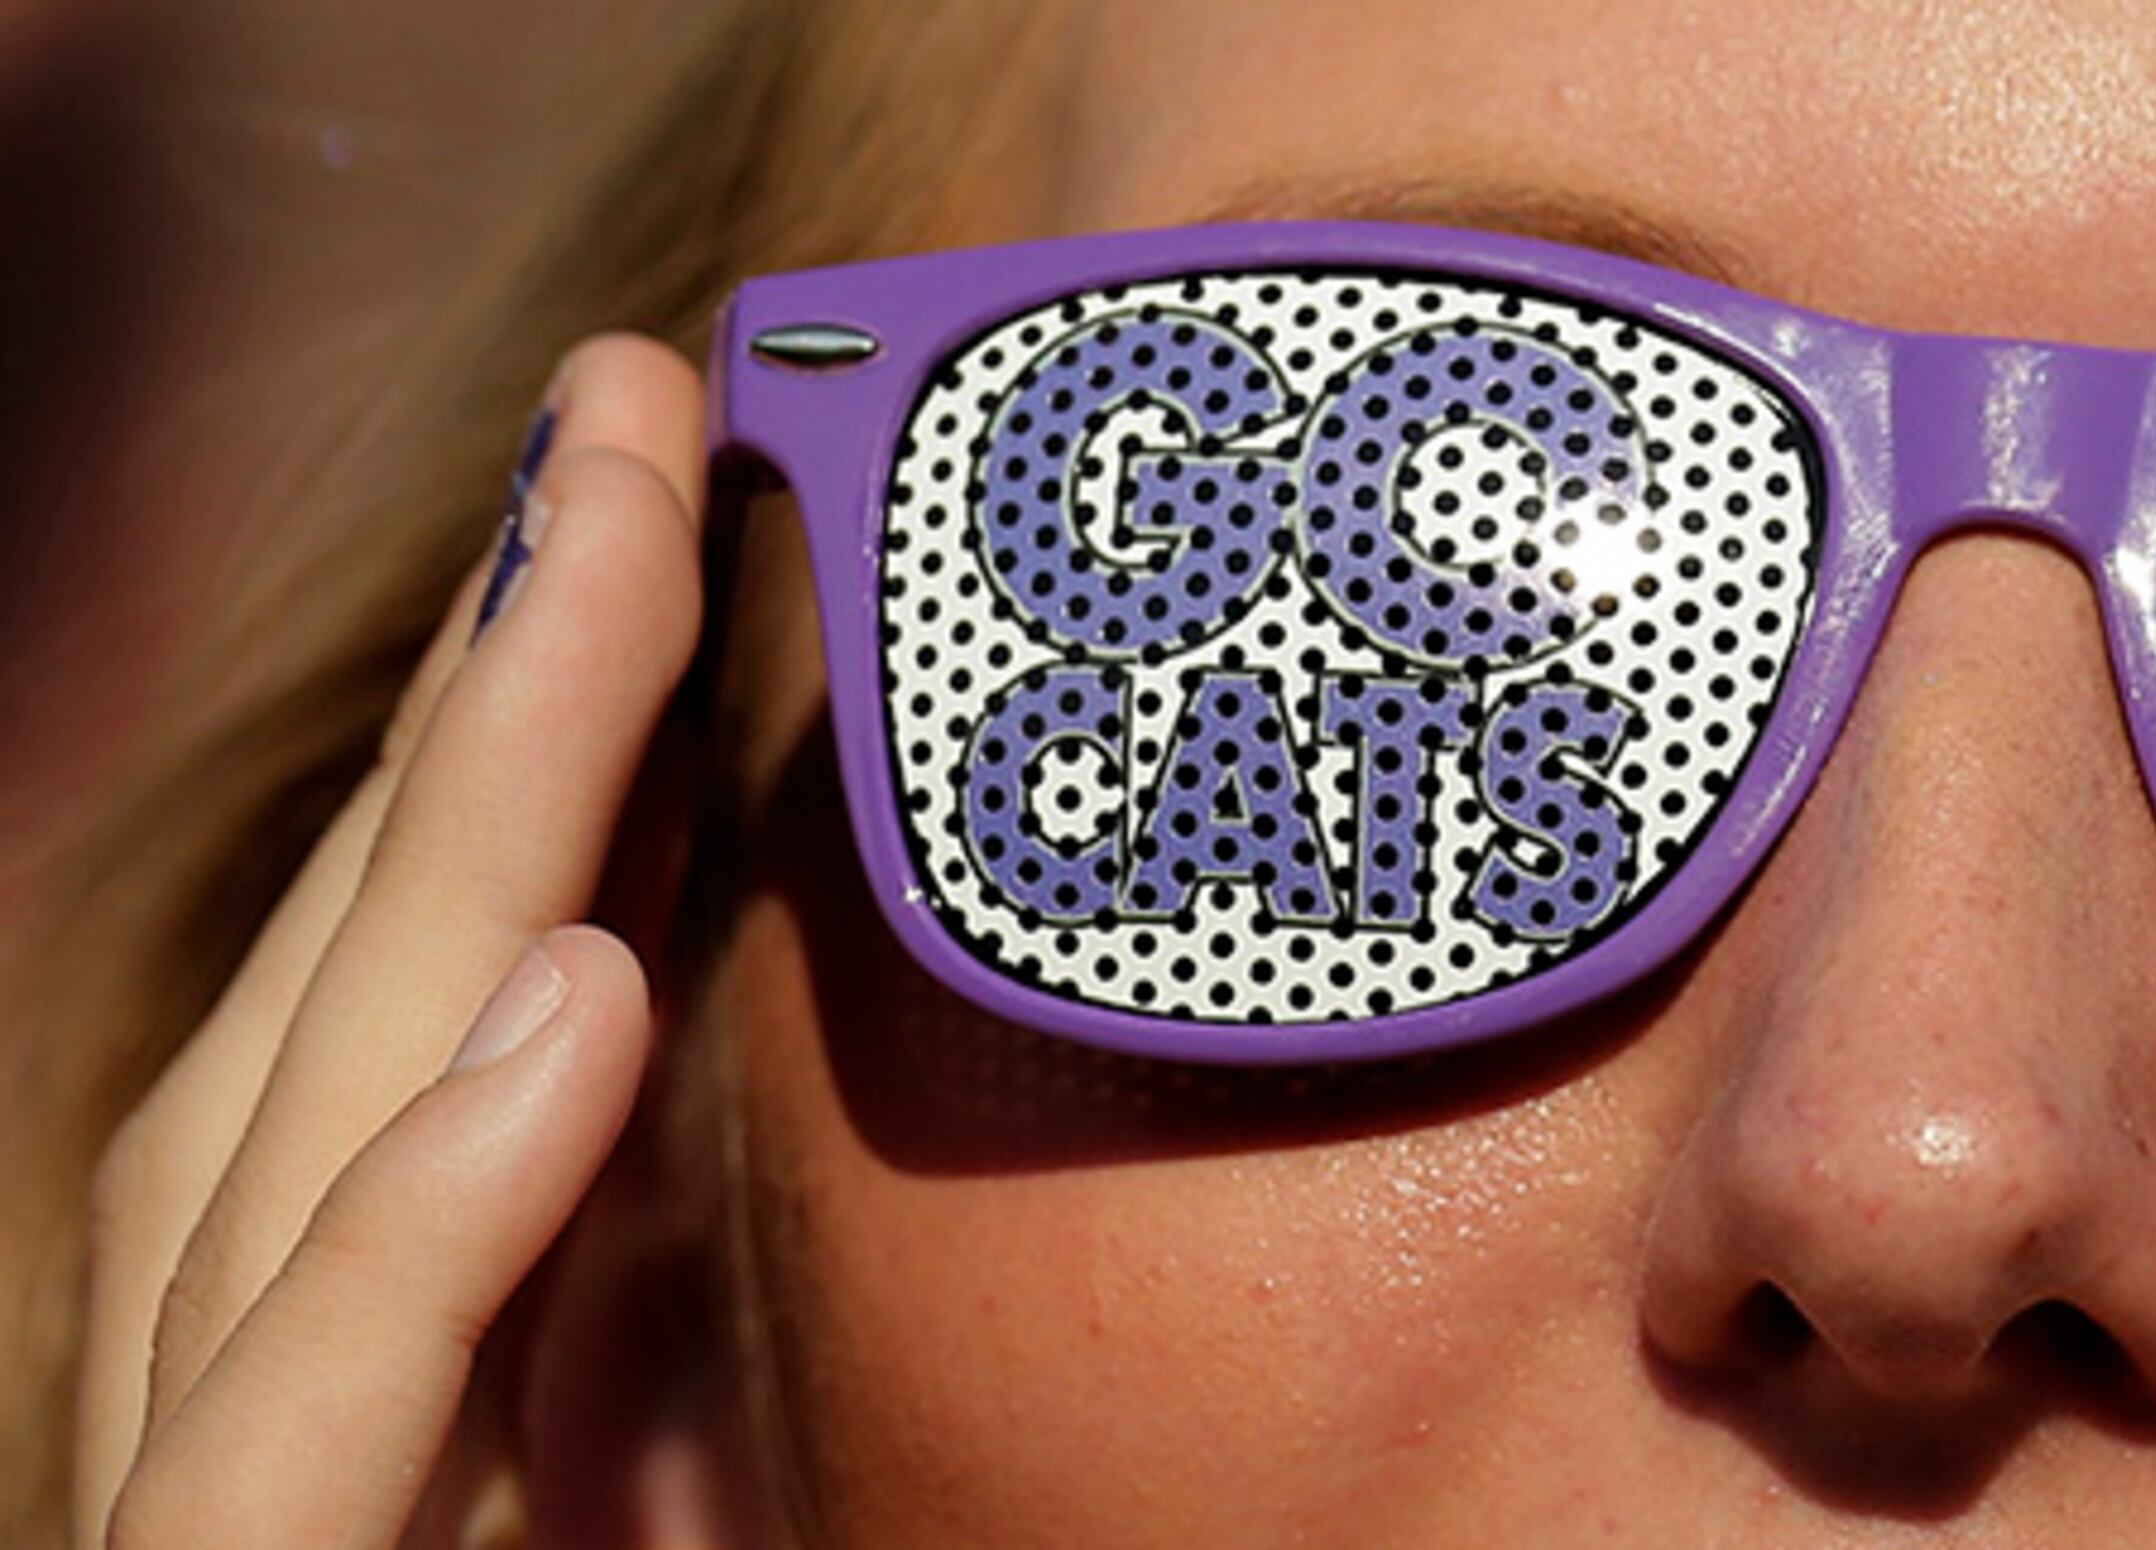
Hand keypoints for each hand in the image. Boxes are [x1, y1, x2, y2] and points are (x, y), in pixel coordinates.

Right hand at [75, 336, 709, 1548]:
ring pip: (299, 1126)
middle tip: (635, 412)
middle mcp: (244, 1383)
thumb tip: (657, 990)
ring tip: (618, 547)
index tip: (647, 503)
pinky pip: (292, 1427)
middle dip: (498, 686)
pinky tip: (560, 1000)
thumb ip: (608, 1263)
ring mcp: (204, 1509)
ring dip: (471, 823)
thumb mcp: (621, 1472)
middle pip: (358, 988)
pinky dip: (415, 1212)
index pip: (427, 989)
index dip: (525, 734)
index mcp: (354, 1344)